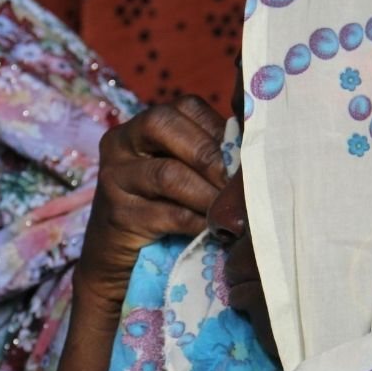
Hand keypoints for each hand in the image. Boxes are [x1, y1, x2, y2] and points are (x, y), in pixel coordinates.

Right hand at [76, 95, 227, 314]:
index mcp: (140, 126)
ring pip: (168, 174)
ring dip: (207, 194)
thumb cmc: (160, 213)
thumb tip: (256, 154)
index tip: (246, 157)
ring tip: (230, 212)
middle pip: (165, 126)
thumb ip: (206, 158)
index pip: (185, 107)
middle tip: (239, 185)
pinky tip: (212, 230)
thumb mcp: (181, 176)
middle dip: (210, 156)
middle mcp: (120, 144)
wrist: (117, 263)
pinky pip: (167, 215)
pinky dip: (197, 222)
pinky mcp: (118, 216)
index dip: (220, 129)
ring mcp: (114, 179)